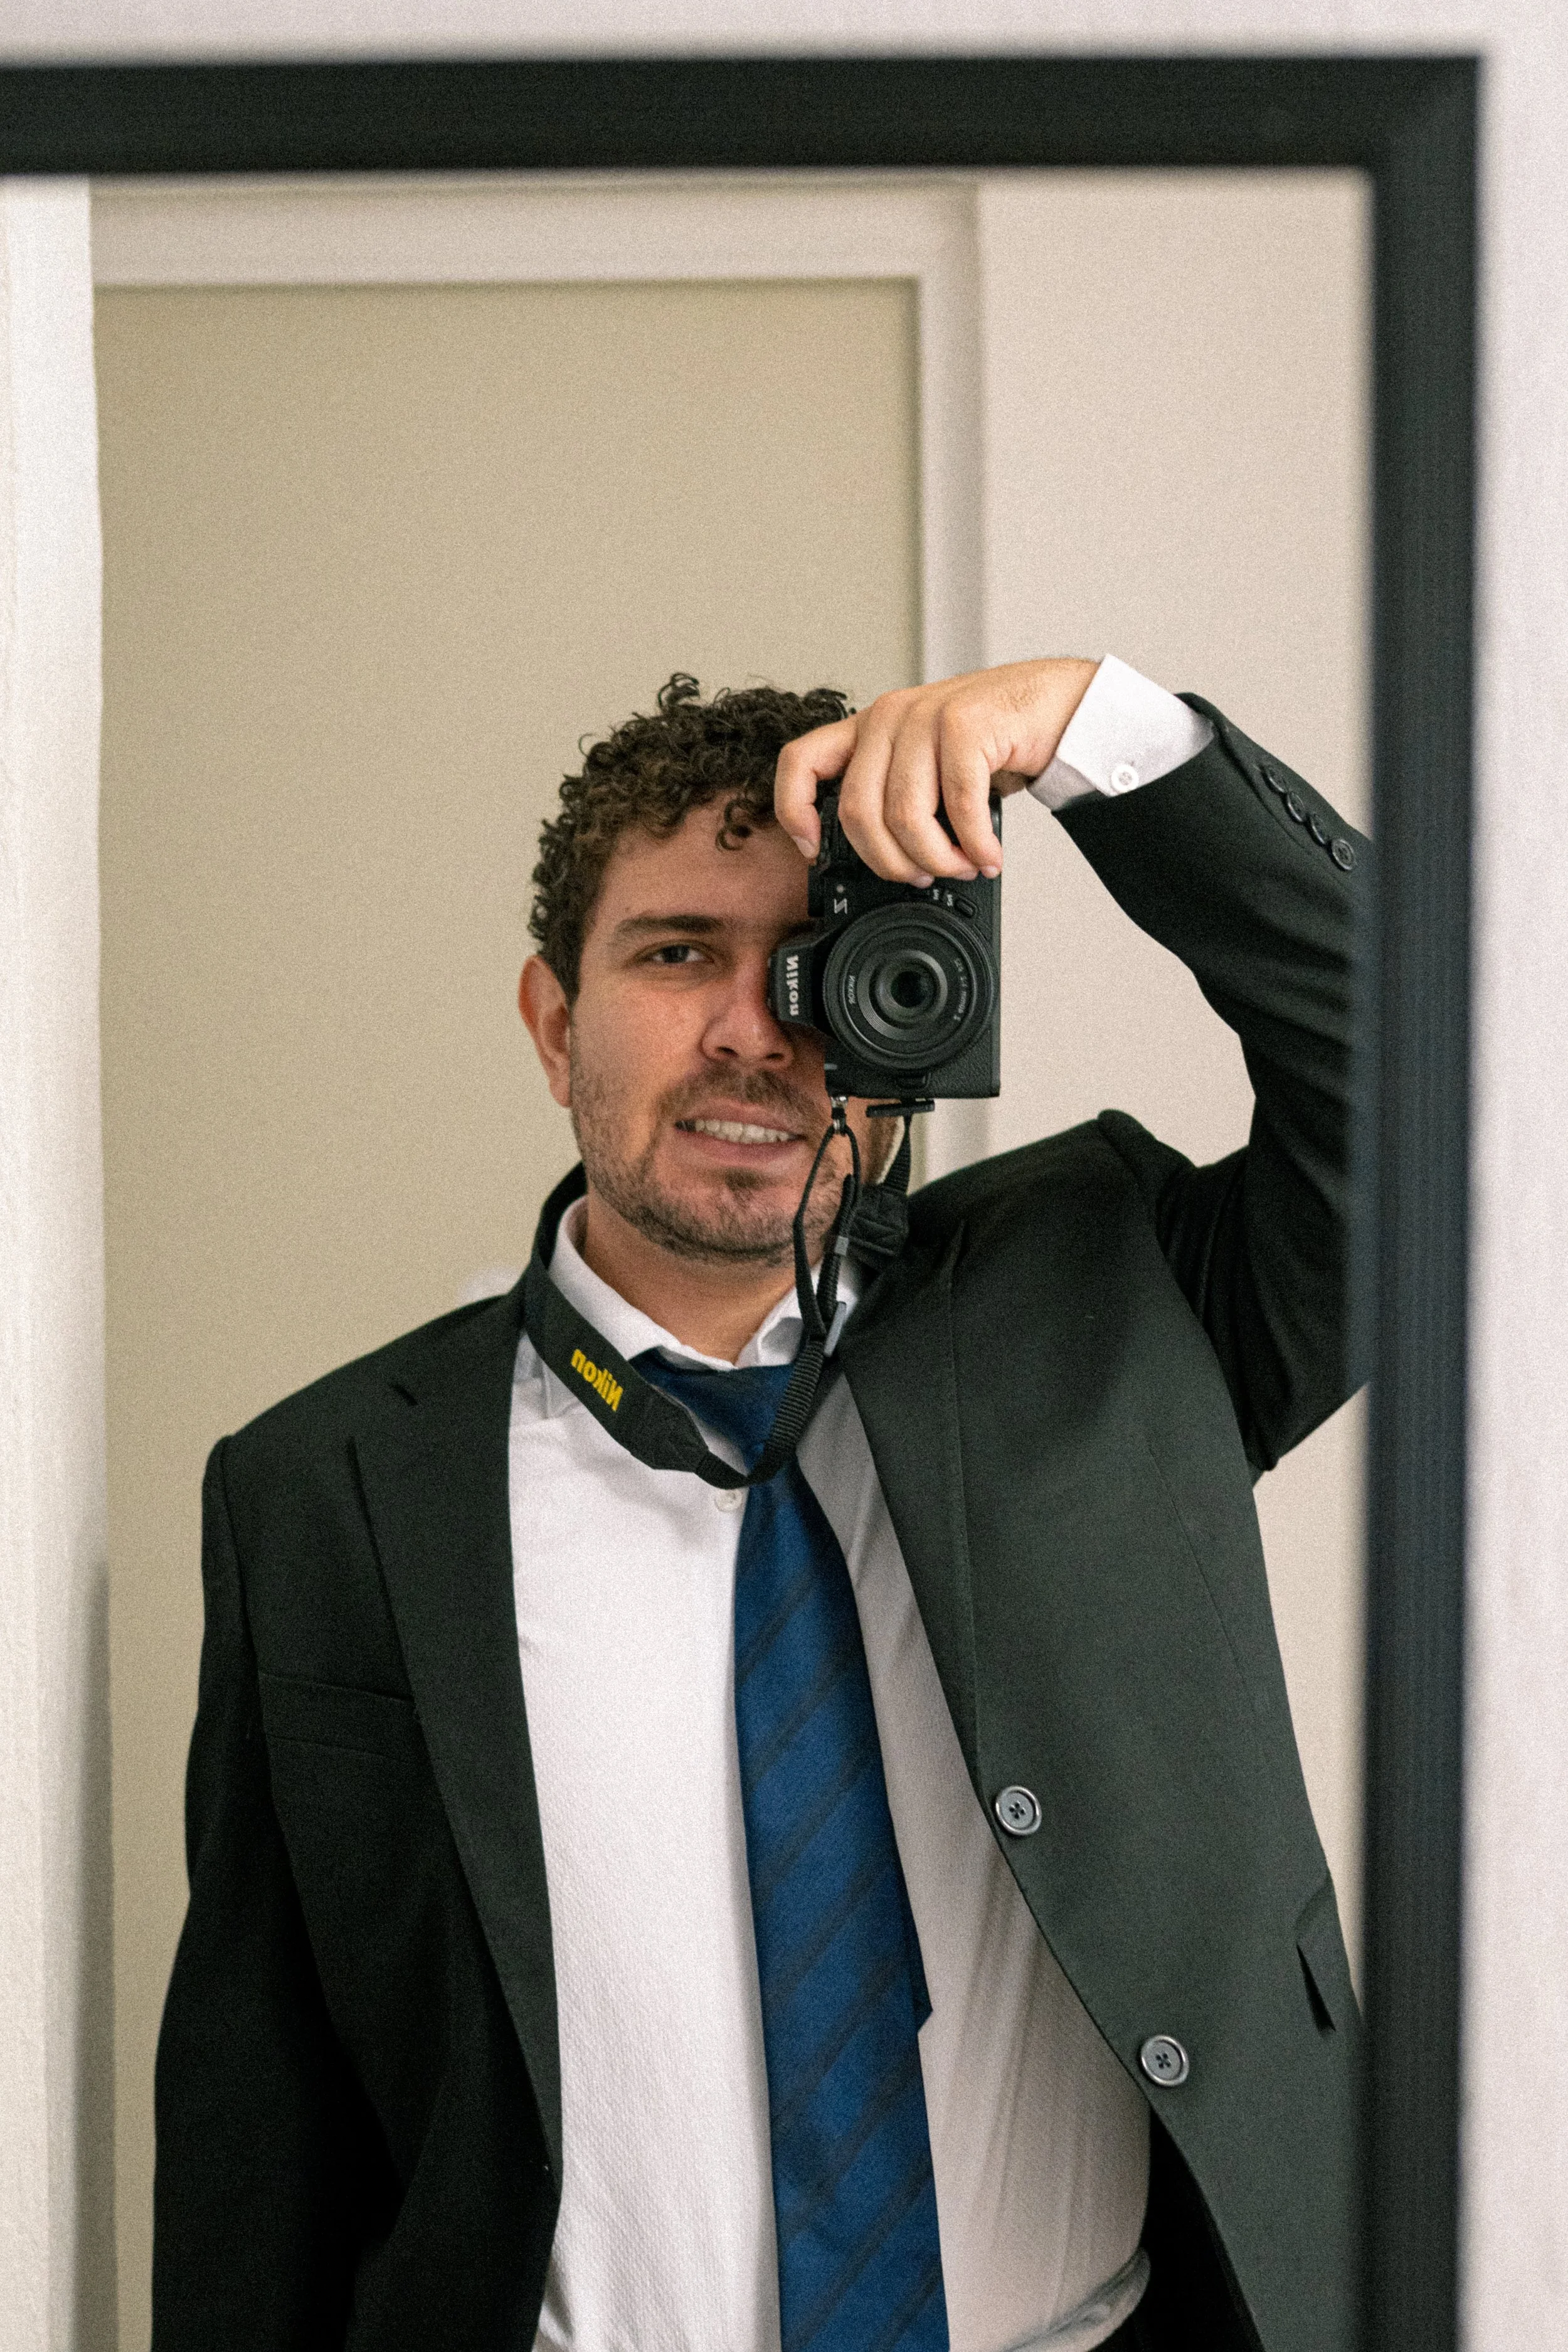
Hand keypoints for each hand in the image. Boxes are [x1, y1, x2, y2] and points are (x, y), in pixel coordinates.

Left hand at [774, 657, 1098, 883]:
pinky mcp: (966, 725)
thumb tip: (881, 858)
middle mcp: (888, 716)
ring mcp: (925, 716)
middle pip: (858, 812)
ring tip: (962, 866)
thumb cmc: (995, 740)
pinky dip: (975, 845)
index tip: (815, 851)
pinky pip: (958, 807)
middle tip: (923, 875)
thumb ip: (897, 794)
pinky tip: (988, 856)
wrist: (1061, 704)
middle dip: (890, 862)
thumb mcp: (930, 765)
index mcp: (869, 727)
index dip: (796, 812)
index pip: (800, 763)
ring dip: (938, 859)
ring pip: (906, 816)